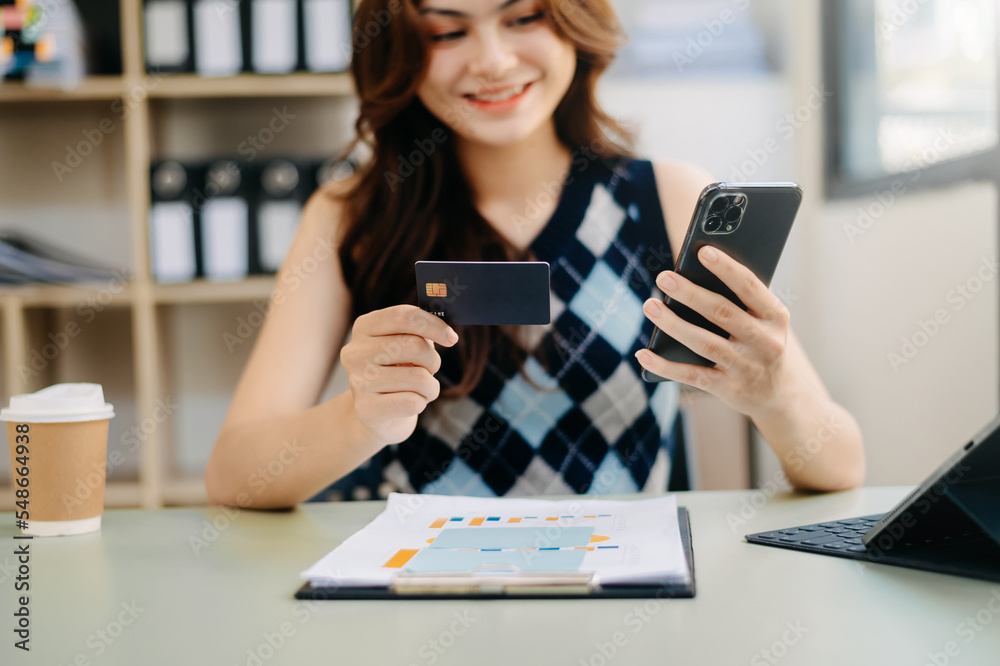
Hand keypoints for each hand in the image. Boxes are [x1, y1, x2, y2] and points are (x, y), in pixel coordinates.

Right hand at [340, 305, 458, 444]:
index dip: (433, 325)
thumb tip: (447, 333)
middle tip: (430, 369)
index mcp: (364, 327)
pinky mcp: (366, 409)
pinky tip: (410, 402)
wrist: (375, 413)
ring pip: (418, 378)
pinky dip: (421, 403)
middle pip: (414, 346)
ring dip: (431, 386)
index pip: (403, 316)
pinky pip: (413, 402)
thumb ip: (420, 331)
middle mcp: (355, 352)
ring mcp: (358, 381)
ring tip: (421, 390)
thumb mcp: (405, 344)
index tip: (451, 338)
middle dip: (433, 361)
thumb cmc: (396, 371)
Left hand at [635, 246, 791, 417]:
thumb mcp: (763, 320)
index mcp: (775, 316)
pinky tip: (643, 354)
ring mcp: (746, 367)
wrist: (776, 393)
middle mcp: (764, 342)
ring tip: (649, 305)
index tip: (703, 251)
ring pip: (704, 343)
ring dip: (672, 324)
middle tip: (663, 277)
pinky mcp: (727, 388)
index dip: (727, 268)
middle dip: (690, 293)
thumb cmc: (759, 341)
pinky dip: (664, 366)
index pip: (750, 287)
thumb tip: (691, 275)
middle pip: (722, 312)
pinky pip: (691, 375)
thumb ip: (738, 300)